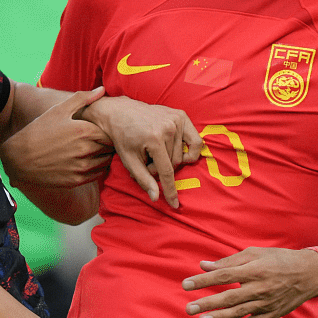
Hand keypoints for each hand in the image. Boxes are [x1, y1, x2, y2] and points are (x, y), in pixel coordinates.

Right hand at [4, 88, 111, 189]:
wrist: (19, 158)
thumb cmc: (39, 130)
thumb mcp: (59, 110)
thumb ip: (83, 98)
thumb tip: (102, 90)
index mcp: (85, 131)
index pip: (111, 132)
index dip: (110, 130)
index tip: (107, 128)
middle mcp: (86, 150)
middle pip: (110, 147)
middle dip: (110, 143)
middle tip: (105, 140)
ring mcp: (81, 167)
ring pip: (106, 162)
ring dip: (105, 156)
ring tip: (98, 150)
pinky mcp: (76, 180)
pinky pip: (97, 175)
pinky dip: (98, 168)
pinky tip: (89, 161)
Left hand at [84, 96, 202, 207]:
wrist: (121, 113)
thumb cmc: (123, 137)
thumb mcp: (129, 160)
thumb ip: (143, 179)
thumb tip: (155, 197)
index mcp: (154, 138)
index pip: (166, 170)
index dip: (170, 190)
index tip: (174, 204)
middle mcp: (168, 127)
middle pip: (174, 163)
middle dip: (161, 169)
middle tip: (147, 163)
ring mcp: (176, 119)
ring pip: (182, 155)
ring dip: (169, 159)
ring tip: (154, 153)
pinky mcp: (181, 115)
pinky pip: (195, 140)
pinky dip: (190, 150)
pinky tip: (179, 152)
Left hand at [182, 247, 317, 317]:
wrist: (309, 274)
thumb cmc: (279, 259)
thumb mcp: (255, 253)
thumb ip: (229, 261)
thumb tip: (204, 265)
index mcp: (254, 269)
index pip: (224, 276)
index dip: (204, 280)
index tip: (186, 284)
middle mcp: (259, 288)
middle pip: (229, 297)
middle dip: (207, 303)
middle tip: (189, 308)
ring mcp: (265, 303)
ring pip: (238, 313)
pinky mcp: (270, 314)